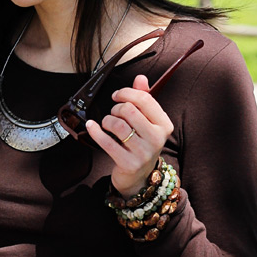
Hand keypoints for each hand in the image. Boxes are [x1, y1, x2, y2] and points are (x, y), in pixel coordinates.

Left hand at [85, 74, 173, 197]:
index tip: (117, 95)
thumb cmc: (141, 143)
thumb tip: (140, 78)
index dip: (127, 93)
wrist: (139, 178)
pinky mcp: (128, 163)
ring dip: (107, 120)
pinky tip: (91, 126)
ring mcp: (143, 152)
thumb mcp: (147, 121)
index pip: (145, 99)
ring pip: (118, 125)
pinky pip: (107, 142)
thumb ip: (144, 98)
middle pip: (129, 110)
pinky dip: (95, 131)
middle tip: (114, 113)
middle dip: (116, 108)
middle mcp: (157, 138)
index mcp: (164, 124)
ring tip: (107, 123)